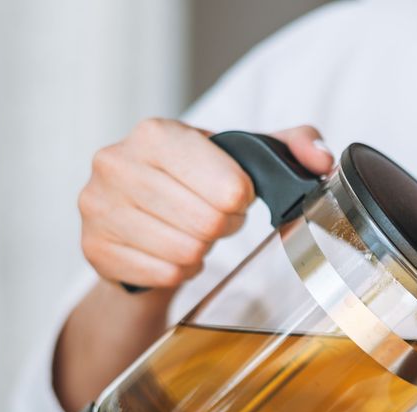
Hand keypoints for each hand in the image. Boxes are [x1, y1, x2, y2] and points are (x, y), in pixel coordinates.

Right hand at [77, 119, 333, 288]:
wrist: (137, 219)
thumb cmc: (195, 183)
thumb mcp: (244, 156)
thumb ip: (293, 145)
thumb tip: (323, 161)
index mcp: (155, 132)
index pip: (228, 186)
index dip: (241, 199)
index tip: (233, 195)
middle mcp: (115, 163)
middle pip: (208, 222)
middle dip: (222, 226)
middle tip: (213, 219)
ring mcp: (97, 207)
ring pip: (185, 252)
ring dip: (201, 249)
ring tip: (191, 232)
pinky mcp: (93, 248)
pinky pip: (164, 274)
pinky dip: (179, 270)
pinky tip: (170, 251)